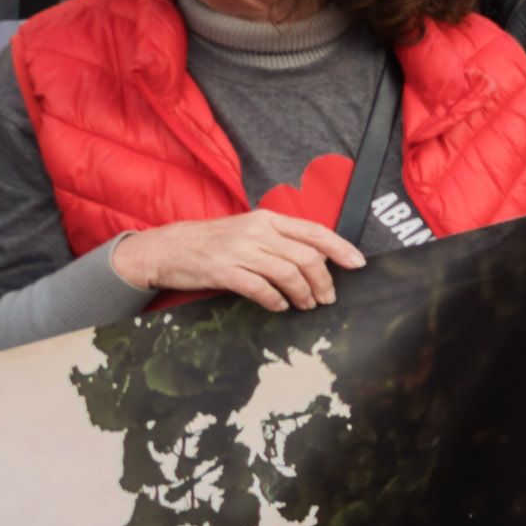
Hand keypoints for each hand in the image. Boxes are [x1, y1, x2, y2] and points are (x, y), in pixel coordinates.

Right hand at [110, 211, 365, 308]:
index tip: (358, 264)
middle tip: (327, 298)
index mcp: (268, 219)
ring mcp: (240, 250)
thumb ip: (280, 240)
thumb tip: (319, 258)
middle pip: (307, 256)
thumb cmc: (213, 241)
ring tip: (306, 305)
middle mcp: (257, 232)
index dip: (341, 248)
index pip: (315, 231)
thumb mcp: (250, 230)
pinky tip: (280, 306)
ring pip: (289, 274)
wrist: (166, 248)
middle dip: (324, 281)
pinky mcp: (223, 271)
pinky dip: (276, 301)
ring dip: (303, 294)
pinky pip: (260, 289)